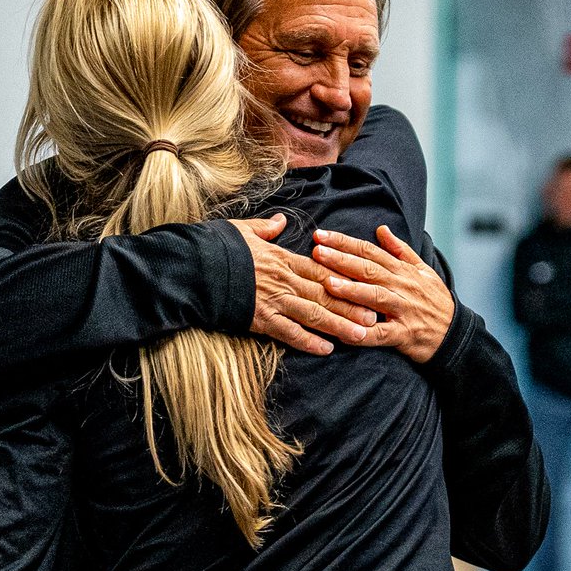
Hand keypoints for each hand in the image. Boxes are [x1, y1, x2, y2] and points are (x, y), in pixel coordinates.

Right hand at [229, 215, 376, 354]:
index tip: (365, 286)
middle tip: (376, 316)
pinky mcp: (260, 319)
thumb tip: (281, 220)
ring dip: (339, 325)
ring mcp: (274, 301)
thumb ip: (268, 228)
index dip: (346, 279)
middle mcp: (284, 281)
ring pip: (314, 314)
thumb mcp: (245, 230)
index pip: (322, 270)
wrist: (194, 268)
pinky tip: (326, 349)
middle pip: (325, 294)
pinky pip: (289, 332)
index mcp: (283, 259)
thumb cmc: (218, 247)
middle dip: (352, 306)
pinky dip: (308, 341)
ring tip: (361, 335)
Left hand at [312, 225, 454, 362]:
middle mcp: (402, 287)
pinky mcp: (403, 335)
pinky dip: (364, 334)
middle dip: (341, 259)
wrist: (455, 334)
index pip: (370, 251)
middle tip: (317, 251)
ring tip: (328, 283)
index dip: (345, 242)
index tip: (322, 235)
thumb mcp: (422, 271)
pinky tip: (345, 332)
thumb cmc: (434, 302)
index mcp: (402, 271)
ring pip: (375, 297)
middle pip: (369, 269)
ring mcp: (403, 310)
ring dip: (352, 290)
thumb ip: (400, 250)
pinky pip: (381, 334)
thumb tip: (381, 228)